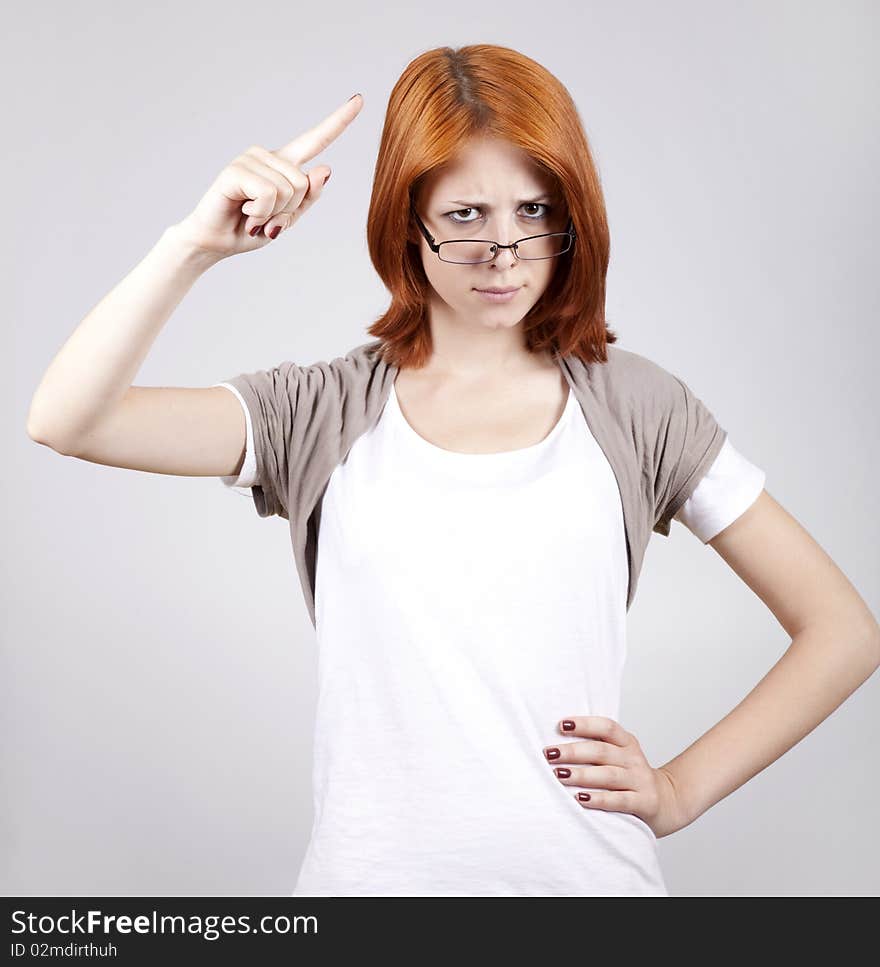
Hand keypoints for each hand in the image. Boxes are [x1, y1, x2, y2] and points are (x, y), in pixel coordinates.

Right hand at [171, 92, 363, 259]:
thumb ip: (309, 198)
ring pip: (288, 190)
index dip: (338, 121)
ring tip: (252, 215)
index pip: (316, 140)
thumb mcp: (288, 218)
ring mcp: (251, 159)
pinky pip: (268, 194)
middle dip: (289, 211)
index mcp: (285, 165)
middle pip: (305, 183)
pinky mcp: (236, 169)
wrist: (216, 242)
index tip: (360, 99)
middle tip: (264, 217)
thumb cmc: (251, 229)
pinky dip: (260, 213)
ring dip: (272, 215)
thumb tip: (324, 168)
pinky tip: (244, 213)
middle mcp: (269, 156)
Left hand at [542, 715, 687, 837]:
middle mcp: (633, 758)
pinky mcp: (643, 802)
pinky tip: (580, 798)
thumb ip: (596, 746)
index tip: (561, 725)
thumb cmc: (629, 776)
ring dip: (581, 774)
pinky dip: (599, 799)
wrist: (666, 801)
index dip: (584, 724)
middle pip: (601, 751)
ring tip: (559, 775)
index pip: (607, 726)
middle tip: (549, 754)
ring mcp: (640, 780)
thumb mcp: (619, 756)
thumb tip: (556, 742)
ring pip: (608, 775)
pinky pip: (619, 800)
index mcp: (626, 742)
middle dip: (573, 752)